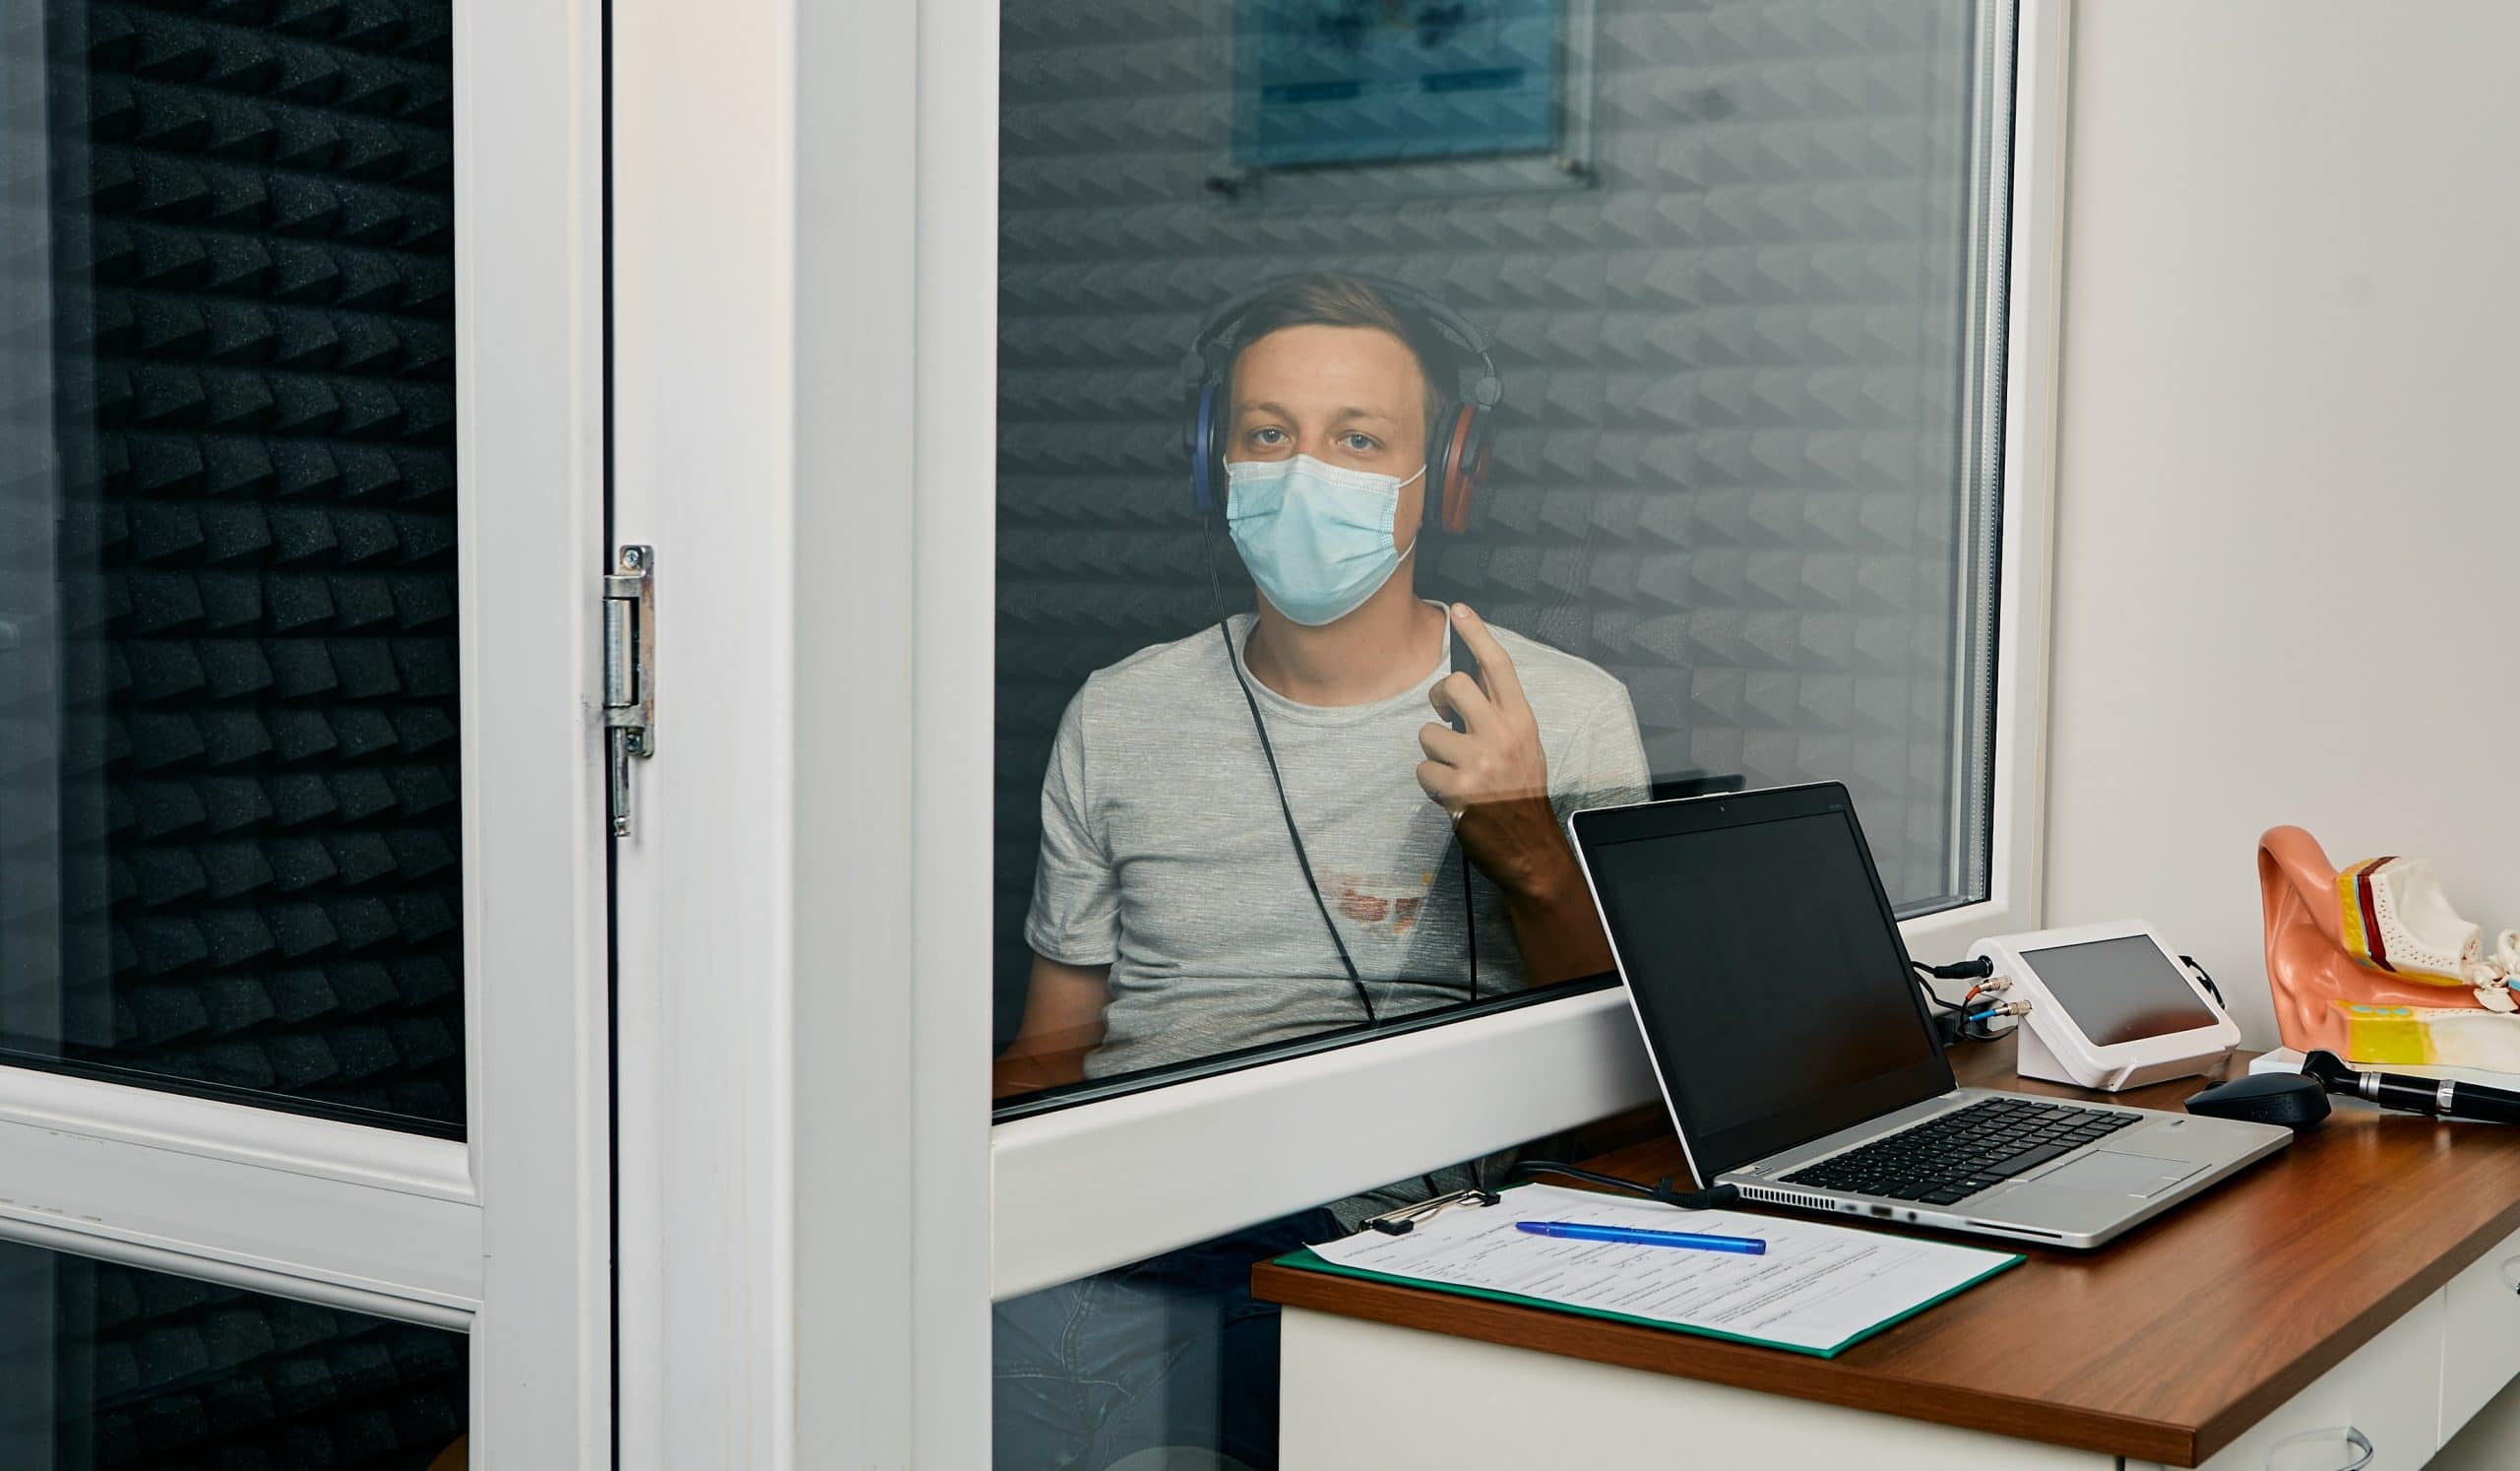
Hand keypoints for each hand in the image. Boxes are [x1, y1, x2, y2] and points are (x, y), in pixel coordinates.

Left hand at [1416, 604, 1561, 899]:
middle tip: (1445, 717)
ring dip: (1434, 753)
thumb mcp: (1524, 746)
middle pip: (1454, 685)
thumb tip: (1460, 689)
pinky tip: (1451, 795)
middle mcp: (1503, 734)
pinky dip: (1431, 784)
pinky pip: (1423, 770)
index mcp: (1522, 720)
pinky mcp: (1460, 789)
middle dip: (1439, 699)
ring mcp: (1481, 761)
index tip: (1458, 610)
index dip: (1478, 634)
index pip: (1499, 666)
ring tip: (1455, 772)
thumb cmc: (1521, 792)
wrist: (1530, 846)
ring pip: (1429, 732)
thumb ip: (1499, 717)